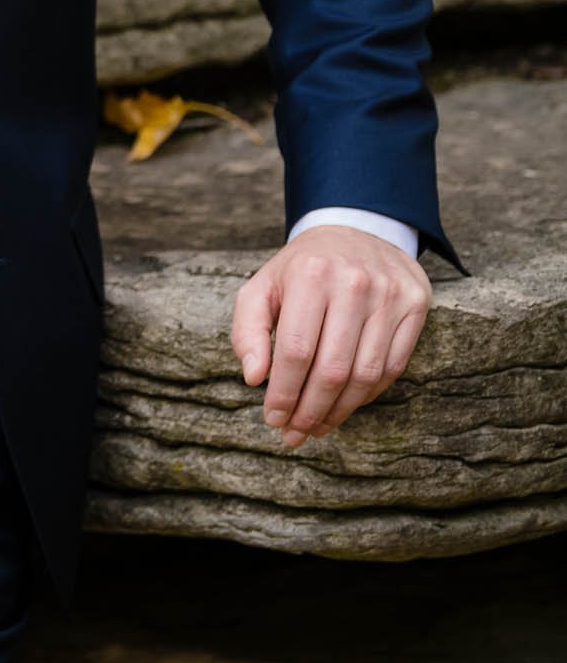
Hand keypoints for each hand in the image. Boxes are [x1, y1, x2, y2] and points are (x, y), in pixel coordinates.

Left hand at [232, 224, 430, 448]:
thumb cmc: (301, 269)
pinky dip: (367, 394)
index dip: (283, 393)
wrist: (354, 229)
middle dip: (309, 411)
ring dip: (338, 411)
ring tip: (316, 426)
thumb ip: (247, 329)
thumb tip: (254, 377)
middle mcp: (353, 282)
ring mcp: (390, 293)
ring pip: (365, 375)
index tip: (273, 419)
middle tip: (294, 433)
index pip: (295, 350)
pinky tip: (345, 404)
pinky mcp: (416, 304)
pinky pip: (393, 367)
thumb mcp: (262, 286)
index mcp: (310, 273)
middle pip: (332, 369)